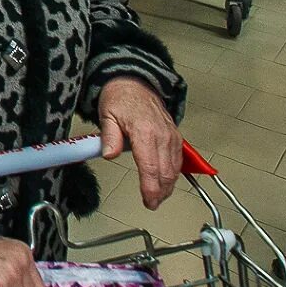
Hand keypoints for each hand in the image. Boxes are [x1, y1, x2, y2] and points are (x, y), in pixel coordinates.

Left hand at [98, 76, 182, 208]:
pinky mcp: (175, 136)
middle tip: (151, 204)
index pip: (150, 166)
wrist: (135, 83)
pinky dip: (174, 173)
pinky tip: (166, 182)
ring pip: (175, 168)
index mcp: (145, 132)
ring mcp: (171, 136)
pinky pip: (178, 159)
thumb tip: (109, 155)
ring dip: (168, 185)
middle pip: (166, 171)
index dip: (151, 187)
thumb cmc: (120, 98)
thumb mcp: (107, 114)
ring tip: (158, 197)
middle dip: (160, 191)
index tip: (149, 201)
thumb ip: (109, 137)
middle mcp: (162, 135)